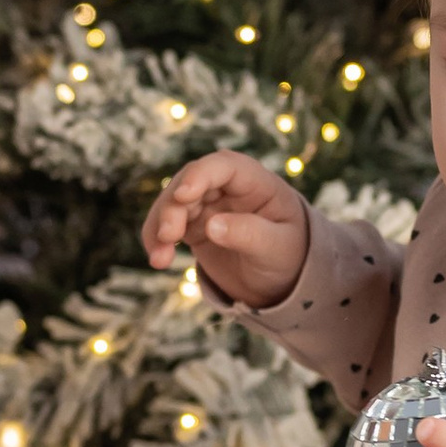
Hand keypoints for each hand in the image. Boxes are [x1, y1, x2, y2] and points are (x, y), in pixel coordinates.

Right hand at [140, 150, 309, 310]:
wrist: (280, 281)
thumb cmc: (288, 257)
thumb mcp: (277, 248)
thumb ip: (249, 234)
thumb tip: (212, 226)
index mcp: (255, 182)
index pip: (225, 165)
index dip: (201, 174)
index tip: (184, 194)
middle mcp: (227, 188)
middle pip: (190, 182)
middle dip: (173, 206)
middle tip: (168, 235)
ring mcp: (208, 205)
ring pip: (173, 203)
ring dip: (159, 225)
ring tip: (158, 258)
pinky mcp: (193, 226)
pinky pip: (167, 226)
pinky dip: (157, 240)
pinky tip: (157, 259)